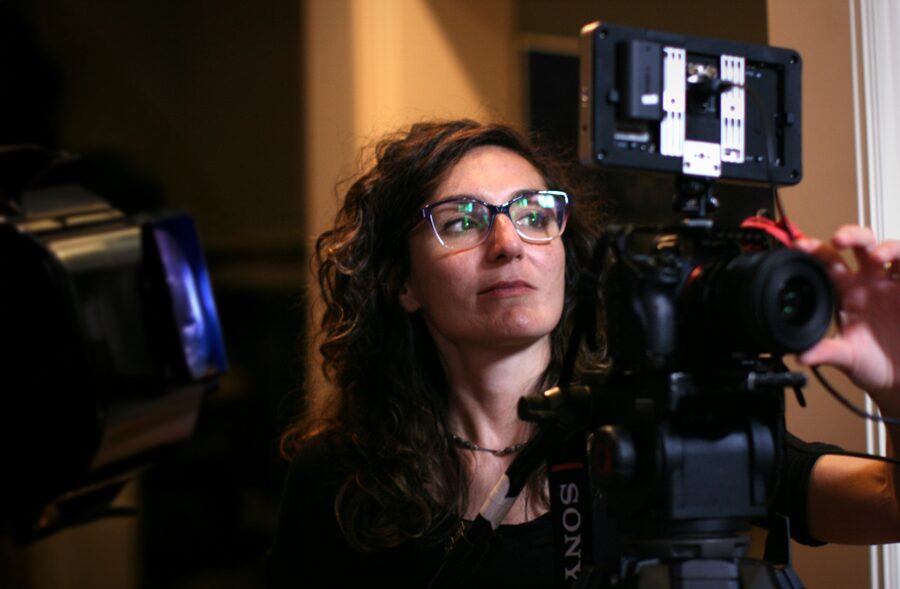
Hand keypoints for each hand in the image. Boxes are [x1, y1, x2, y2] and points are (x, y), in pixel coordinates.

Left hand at [794, 225, 899, 409]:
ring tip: (878, 256)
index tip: (800, 245)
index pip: (829, 263)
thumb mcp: (848, 357)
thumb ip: (826, 352)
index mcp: (848, 291)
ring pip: (894, 251)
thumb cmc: (874, 365)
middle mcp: (871, 282)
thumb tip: (801, 355)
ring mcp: (896, 285)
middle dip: (851, 235)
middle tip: (839, 240)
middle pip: (862, 245)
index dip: (815, 250)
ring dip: (888, 248)